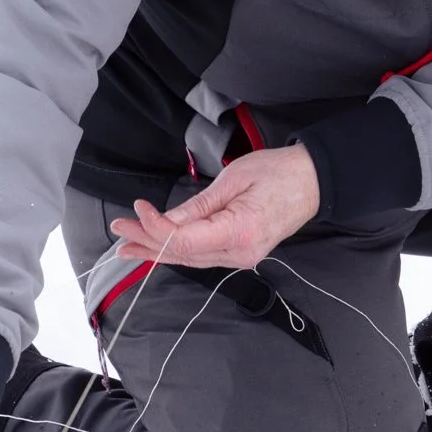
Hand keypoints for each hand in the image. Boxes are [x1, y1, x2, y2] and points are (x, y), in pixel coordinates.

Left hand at [111, 144, 319, 270]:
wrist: (312, 182)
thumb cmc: (278, 173)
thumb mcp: (233, 180)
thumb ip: (198, 206)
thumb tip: (166, 220)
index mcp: (241, 233)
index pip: (185, 240)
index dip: (156, 228)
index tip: (138, 208)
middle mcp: (240, 254)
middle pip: (182, 253)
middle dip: (147, 240)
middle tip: (119, 228)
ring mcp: (241, 258)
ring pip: (189, 258)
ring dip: (156, 249)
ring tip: (127, 244)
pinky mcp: (240, 254)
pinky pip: (201, 256)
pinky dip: (176, 251)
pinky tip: (156, 249)